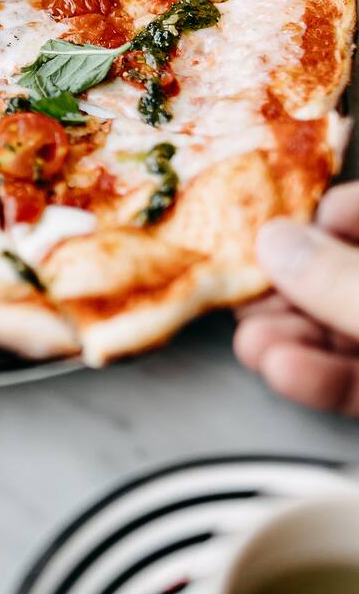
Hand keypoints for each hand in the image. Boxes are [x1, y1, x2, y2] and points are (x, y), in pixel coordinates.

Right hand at [234, 182, 358, 416]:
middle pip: (342, 272)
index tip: (276, 224)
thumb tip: (277, 243)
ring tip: (253, 344)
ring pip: (342, 328)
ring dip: (290, 337)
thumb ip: (344, 281)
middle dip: (288, 288)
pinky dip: (318, 378)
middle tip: (245, 292)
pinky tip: (284, 371)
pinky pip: (358, 380)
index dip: (323, 213)